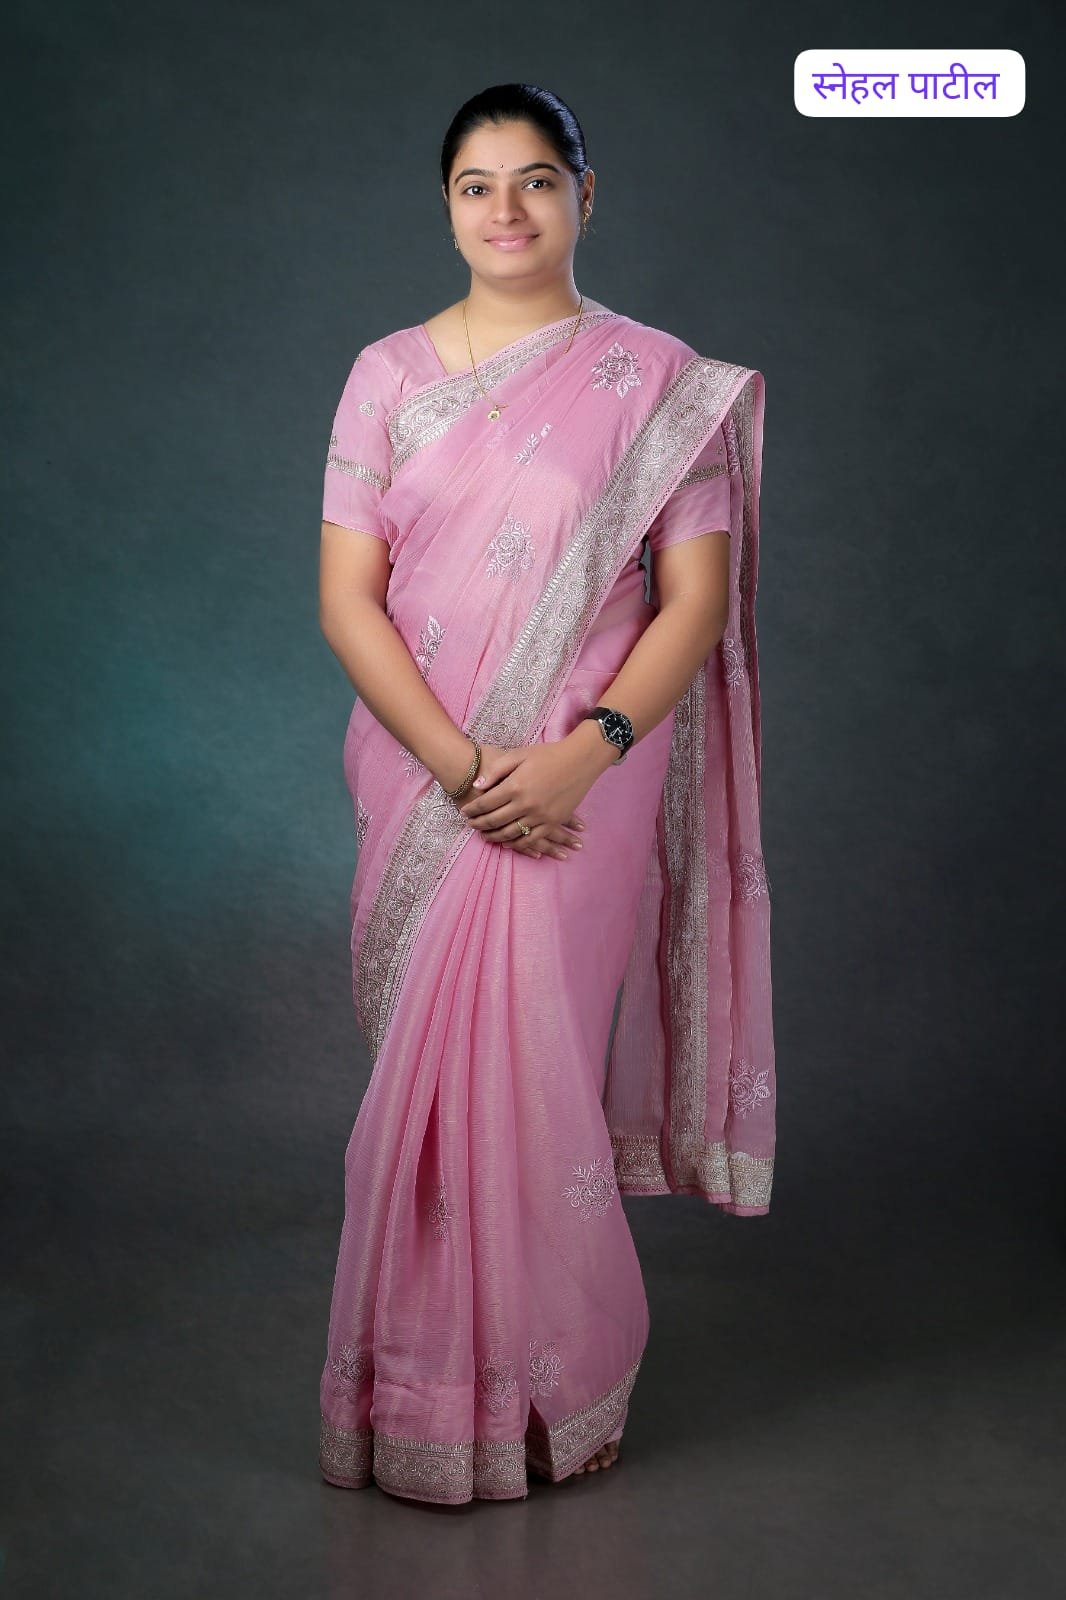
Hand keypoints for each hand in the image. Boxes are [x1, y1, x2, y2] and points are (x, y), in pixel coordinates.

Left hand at [456, 742, 588, 860]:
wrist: (580, 760)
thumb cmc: (547, 754)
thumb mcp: (518, 754)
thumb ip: (496, 770)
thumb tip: (477, 786)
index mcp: (515, 785)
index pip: (485, 803)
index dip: (472, 810)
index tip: (464, 812)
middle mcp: (526, 803)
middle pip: (494, 820)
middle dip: (478, 824)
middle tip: (470, 825)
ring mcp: (540, 815)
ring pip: (510, 833)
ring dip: (494, 836)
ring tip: (484, 835)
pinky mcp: (552, 822)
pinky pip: (530, 838)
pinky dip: (516, 843)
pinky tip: (506, 842)